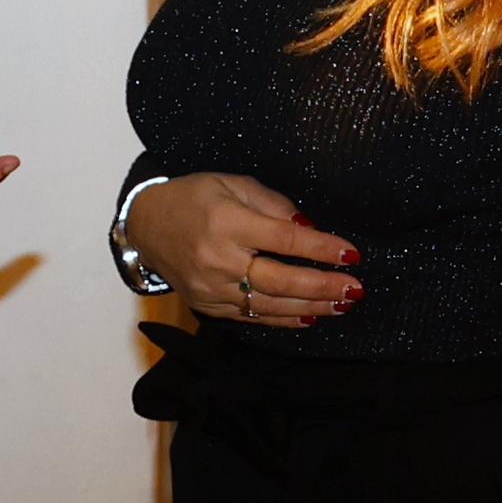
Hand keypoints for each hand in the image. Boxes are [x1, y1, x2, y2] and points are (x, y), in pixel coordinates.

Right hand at [122, 171, 361, 329]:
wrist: (145, 224)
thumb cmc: (194, 197)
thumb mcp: (233, 183)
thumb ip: (274, 205)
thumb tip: (309, 229)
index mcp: (227, 222)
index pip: (283, 240)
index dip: (321, 248)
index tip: (352, 253)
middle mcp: (218, 260)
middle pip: (279, 281)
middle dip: (322, 286)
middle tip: (356, 289)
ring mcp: (210, 288)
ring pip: (268, 305)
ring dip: (310, 307)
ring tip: (343, 304)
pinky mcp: (207, 305)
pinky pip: (250, 317)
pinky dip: (283, 319)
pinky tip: (310, 316)